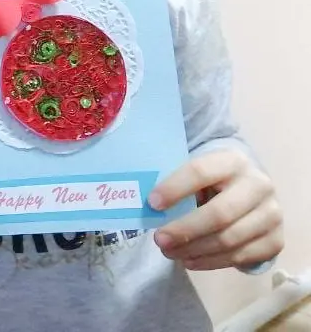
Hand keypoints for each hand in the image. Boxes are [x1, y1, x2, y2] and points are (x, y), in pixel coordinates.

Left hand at [150, 150, 283, 270]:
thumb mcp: (200, 172)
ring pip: (229, 239)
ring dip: (195, 250)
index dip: (174, 188)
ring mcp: (271, 215)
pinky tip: (190, 260)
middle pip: (219, 213)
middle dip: (185, 229)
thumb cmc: (213, 180)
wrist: (251, 190)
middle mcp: (258, 185)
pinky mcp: (276, 241)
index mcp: (233, 160)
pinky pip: (241, 257)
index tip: (152, 203)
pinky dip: (211, 262)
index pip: (200, 171)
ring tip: (170, 253)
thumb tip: (147, 204)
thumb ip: (178, 182)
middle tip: (159, 240)